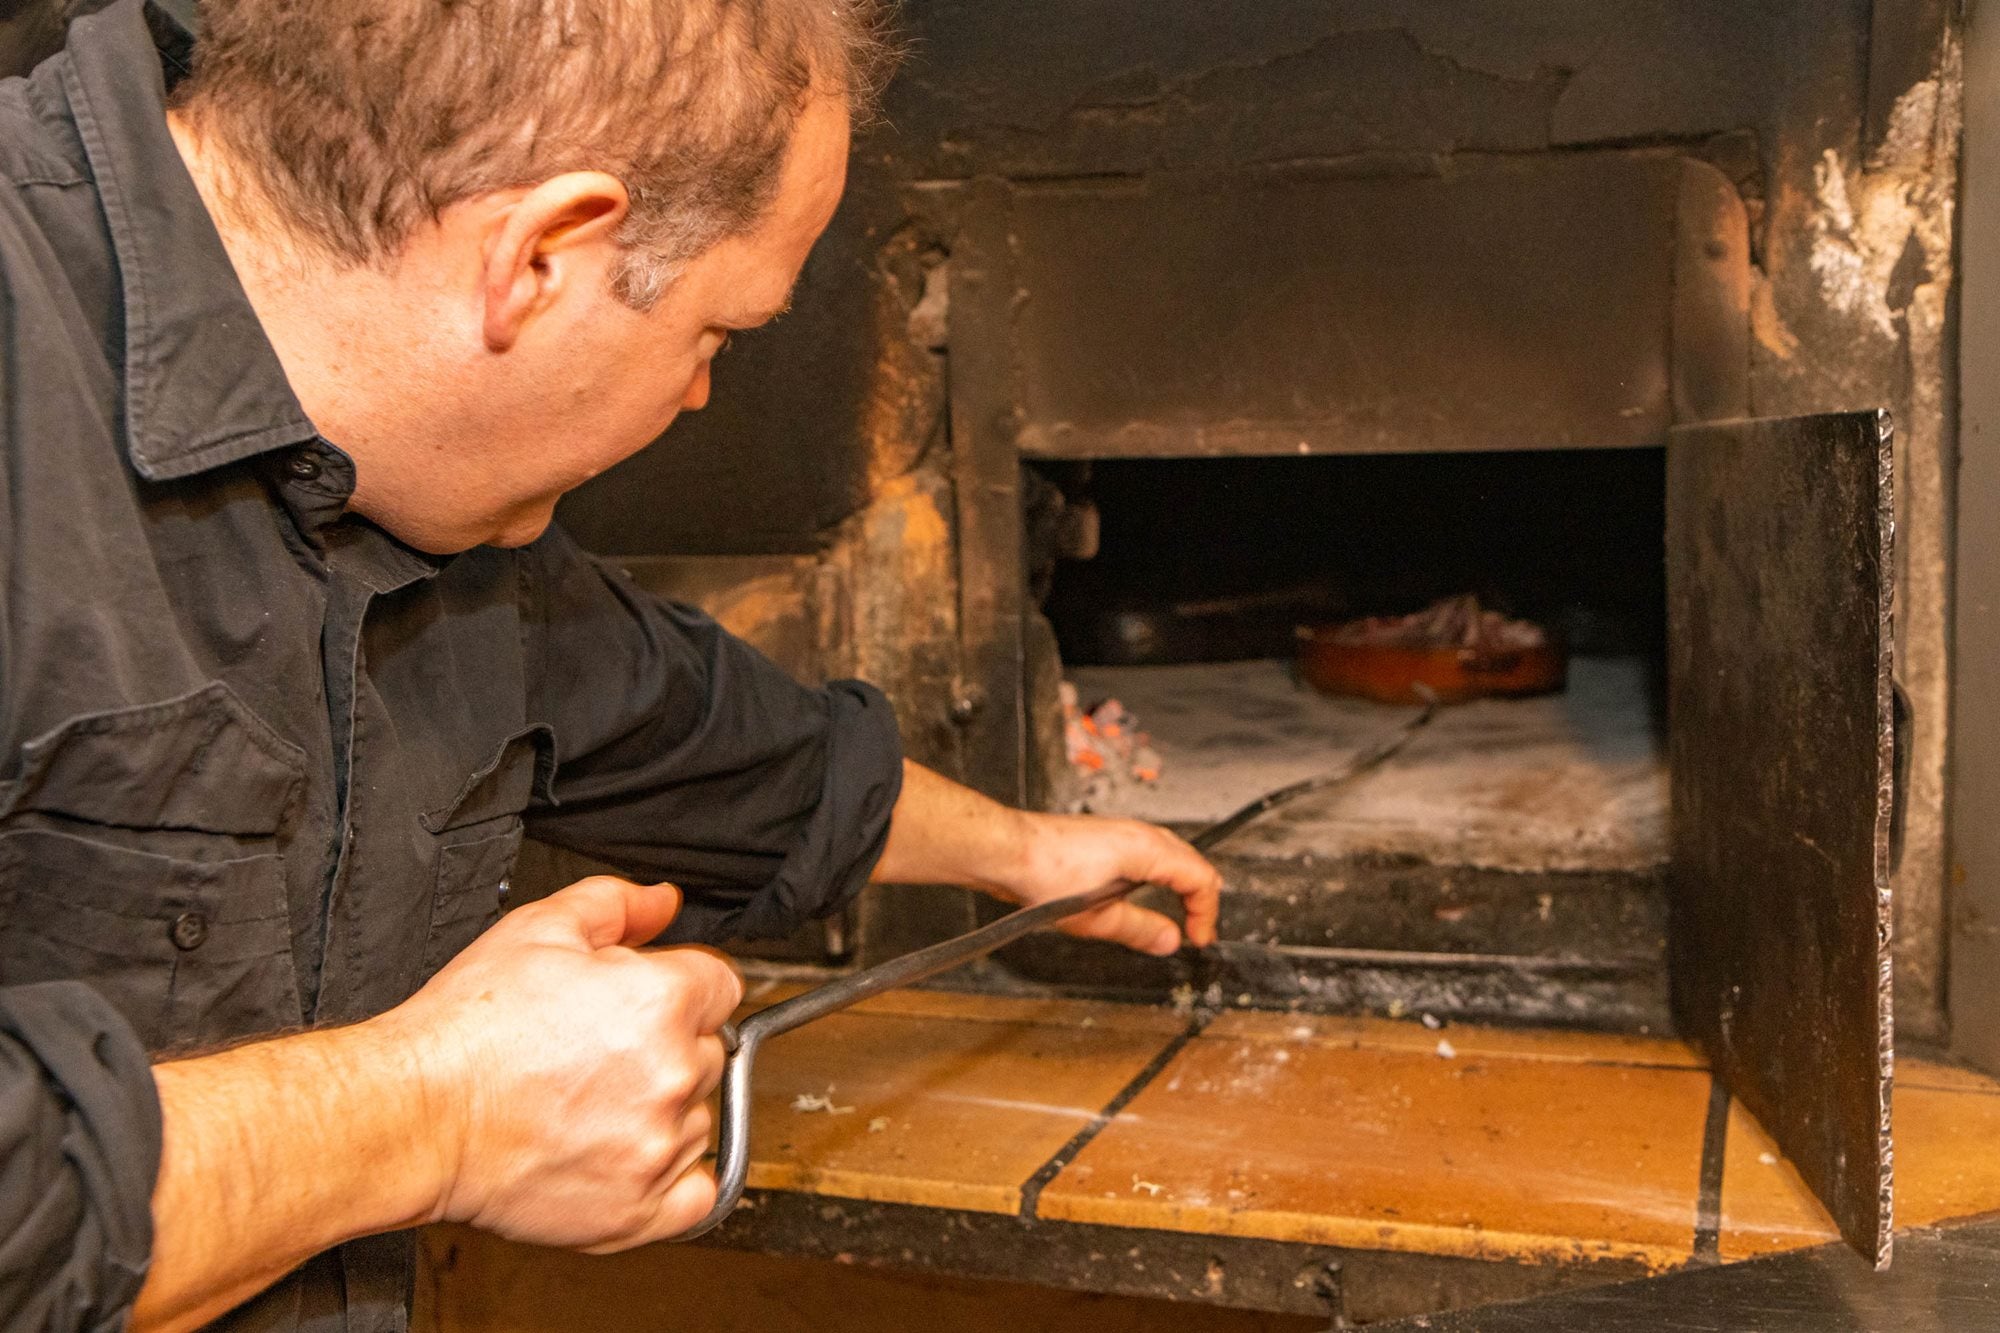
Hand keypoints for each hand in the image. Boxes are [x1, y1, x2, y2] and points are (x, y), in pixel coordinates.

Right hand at [382, 875, 741, 1250]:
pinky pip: (698, 1194)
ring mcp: (659, 1146)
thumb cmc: (467, 1032)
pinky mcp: (639, 1210)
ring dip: (665, 1108)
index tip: (645, 1002)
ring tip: (595, 1101)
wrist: (416, 1116)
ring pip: (699, 1116)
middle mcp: (672, 1073)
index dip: (680, 986)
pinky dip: (674, 1177)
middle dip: (668, 1043)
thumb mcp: (539, 928)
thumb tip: (662, 903)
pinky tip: (630, 1153)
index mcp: (662, 1001)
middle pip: (709, 1049)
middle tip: (603, 1051)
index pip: (720, 984)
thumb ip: (617, 904)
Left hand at [998, 812, 1221, 955]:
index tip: (1198, 939)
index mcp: (1147, 848)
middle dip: (1198, 898)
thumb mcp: (1098, 917)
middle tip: (1195, 929)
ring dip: (1179, 885)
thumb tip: (1169, 941)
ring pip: (1170, 855)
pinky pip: (1146, 853)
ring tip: (1177, 914)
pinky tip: (1141, 894)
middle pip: (1191, 862)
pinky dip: (1157, 876)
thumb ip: (1140, 929)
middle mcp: (1139, 833)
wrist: (1009, 850)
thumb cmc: (1045, 872)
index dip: (1206, 913)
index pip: (1200, 878)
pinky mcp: (1104, 837)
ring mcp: (1121, 832)